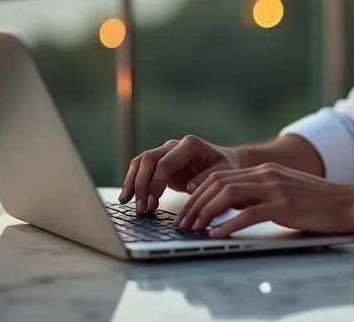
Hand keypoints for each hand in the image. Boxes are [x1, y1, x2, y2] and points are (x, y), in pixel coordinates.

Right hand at [119, 135, 241, 213]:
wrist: (226, 162)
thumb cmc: (227, 168)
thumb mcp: (224, 173)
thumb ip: (207, 179)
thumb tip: (190, 188)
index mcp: (190, 145)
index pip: (166, 162)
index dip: (156, 183)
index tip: (152, 203)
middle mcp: (174, 145)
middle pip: (149, 160)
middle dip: (142, 185)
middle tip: (141, 209)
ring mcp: (165, 152)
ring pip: (141, 162)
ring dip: (132, 182)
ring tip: (127, 202)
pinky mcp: (160, 163)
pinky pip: (141, 169)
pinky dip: (133, 181)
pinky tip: (128, 197)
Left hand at [174, 162, 353, 237]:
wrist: (349, 201)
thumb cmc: (318, 203)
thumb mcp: (283, 193)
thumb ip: (259, 196)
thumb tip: (232, 210)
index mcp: (263, 171)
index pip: (220, 177)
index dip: (198, 194)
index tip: (186, 211)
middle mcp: (265, 174)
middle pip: (217, 183)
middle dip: (195, 204)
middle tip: (182, 223)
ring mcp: (274, 188)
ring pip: (227, 194)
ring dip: (205, 212)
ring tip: (193, 229)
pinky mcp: (284, 205)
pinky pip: (249, 213)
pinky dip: (228, 224)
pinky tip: (217, 234)